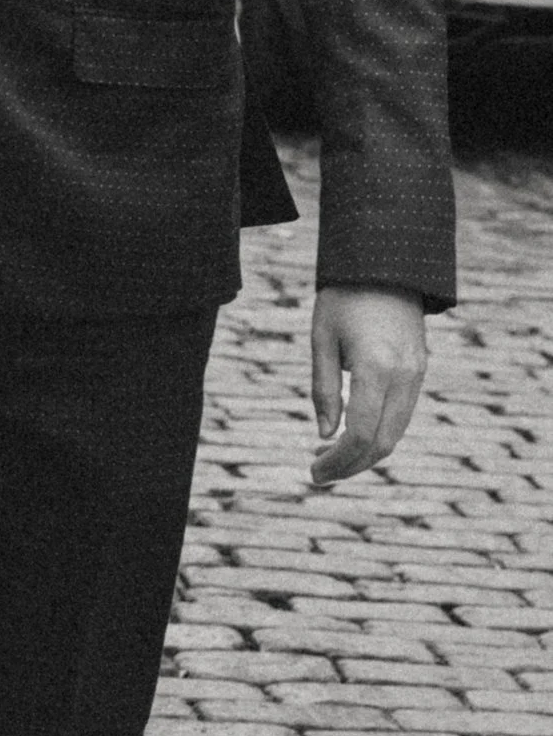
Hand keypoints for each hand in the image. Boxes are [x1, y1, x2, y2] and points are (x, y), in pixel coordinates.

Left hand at [308, 286, 426, 487]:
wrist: (385, 263)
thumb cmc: (343, 297)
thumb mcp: (321, 339)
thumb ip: (324, 389)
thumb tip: (325, 435)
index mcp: (375, 367)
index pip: (360, 434)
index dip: (338, 461)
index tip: (314, 473)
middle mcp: (403, 376)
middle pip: (382, 442)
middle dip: (351, 465)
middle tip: (319, 473)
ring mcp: (417, 373)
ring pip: (396, 432)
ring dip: (365, 453)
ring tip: (331, 458)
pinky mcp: (420, 369)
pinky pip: (402, 414)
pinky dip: (379, 433)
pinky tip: (352, 434)